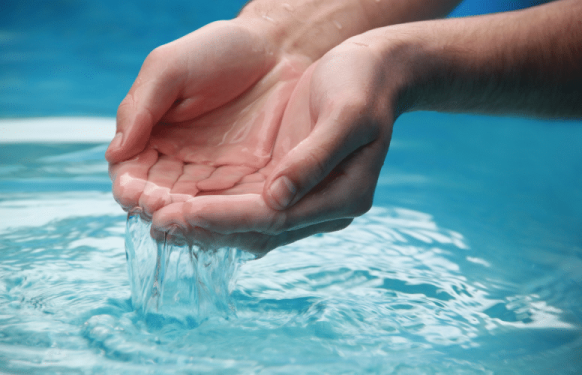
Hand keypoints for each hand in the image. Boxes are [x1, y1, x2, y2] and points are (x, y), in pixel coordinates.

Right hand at [106, 20, 311, 218]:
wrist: (276, 49)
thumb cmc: (217, 50)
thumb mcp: (169, 69)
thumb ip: (140, 108)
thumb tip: (114, 154)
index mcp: (153, 135)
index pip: (132, 171)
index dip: (130, 185)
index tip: (131, 192)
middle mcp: (181, 160)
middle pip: (160, 195)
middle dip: (156, 206)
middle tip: (157, 210)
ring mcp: (215, 172)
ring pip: (193, 205)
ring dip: (185, 216)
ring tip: (181, 219)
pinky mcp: (248, 178)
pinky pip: (230, 202)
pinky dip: (220, 214)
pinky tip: (216, 219)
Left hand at [151, 35, 401, 254]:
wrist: (370, 70)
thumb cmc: (362, 84)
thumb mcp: (347, 115)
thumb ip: (315, 158)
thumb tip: (277, 199)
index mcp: (343, 196)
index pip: (274, 219)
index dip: (226, 218)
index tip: (181, 213)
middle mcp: (322, 207)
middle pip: (256, 230)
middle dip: (205, 228)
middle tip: (156, 223)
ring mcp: (303, 199)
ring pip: (247, 224)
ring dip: (204, 224)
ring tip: (157, 219)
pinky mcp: (287, 184)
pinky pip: (245, 205)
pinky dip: (213, 207)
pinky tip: (180, 203)